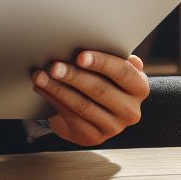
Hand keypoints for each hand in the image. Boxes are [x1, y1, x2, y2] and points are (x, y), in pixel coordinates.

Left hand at [31, 51, 148, 146]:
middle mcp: (130, 110)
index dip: (101, 63)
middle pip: (99, 90)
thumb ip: (113, 56)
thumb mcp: (112, 68)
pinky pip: (71, 117)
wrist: (97, 112)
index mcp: (139, 88)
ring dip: (58, 89)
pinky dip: (53, 100)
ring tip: (41, 76)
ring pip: (82, 106)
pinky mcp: (94, 137)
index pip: (123, 73)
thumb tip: (111, 42)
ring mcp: (113, 127)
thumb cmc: (104, 80)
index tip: (80, 56)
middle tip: (54, 66)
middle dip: (74, 76)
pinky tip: (42, 89)